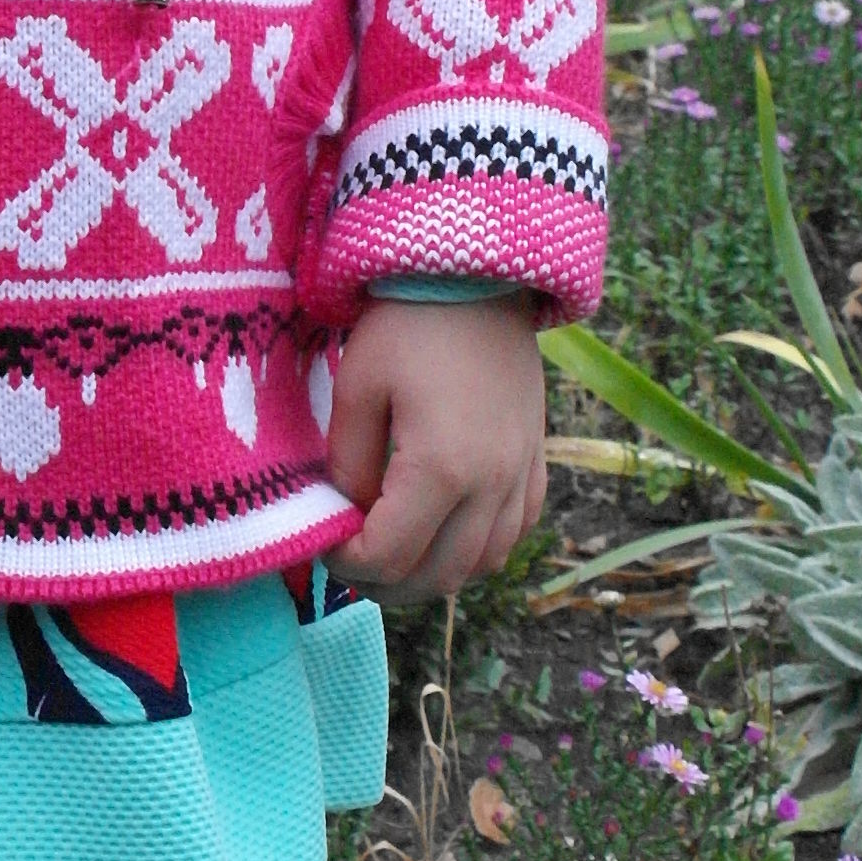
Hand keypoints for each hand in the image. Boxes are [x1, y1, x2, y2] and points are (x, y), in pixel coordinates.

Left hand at [324, 300, 545, 597]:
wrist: (479, 276)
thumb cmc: (407, 324)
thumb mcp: (358, 390)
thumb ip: (348, 466)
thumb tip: (346, 517)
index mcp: (441, 470)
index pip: (389, 556)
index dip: (347, 563)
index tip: (325, 545)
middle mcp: (490, 485)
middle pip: (438, 576)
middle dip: (387, 583)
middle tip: (352, 564)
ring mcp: (520, 476)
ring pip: (482, 565)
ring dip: (435, 575)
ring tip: (396, 557)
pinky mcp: (536, 462)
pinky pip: (514, 534)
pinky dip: (479, 551)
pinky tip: (447, 535)